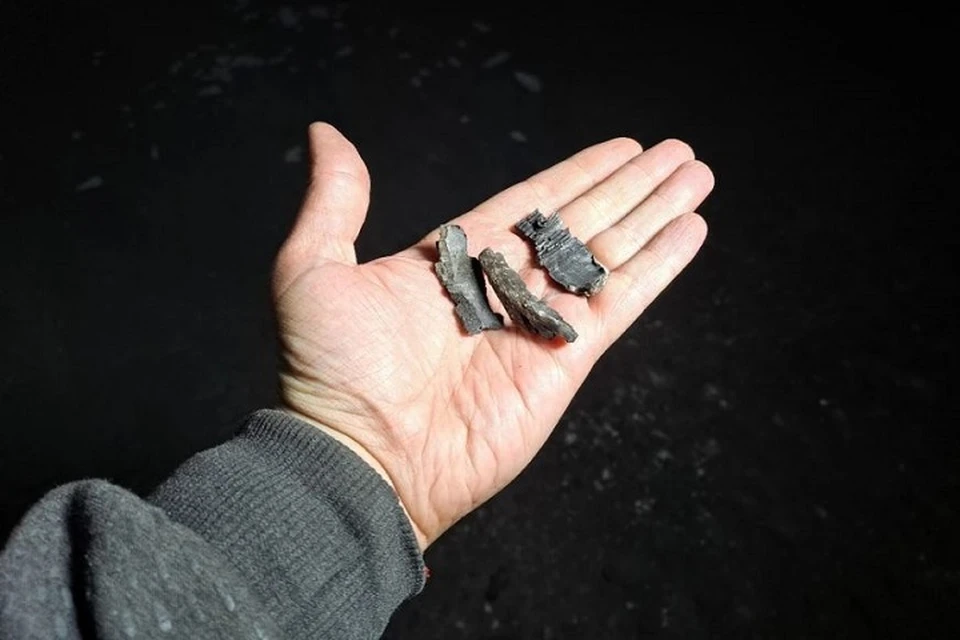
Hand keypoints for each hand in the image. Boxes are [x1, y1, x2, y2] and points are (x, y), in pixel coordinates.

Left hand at [273, 123, 713, 549]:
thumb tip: (325, 134)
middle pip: (581, 223)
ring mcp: (536, 324)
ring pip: (608, 255)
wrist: (360, 460)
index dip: (580, 174)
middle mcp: (502, 287)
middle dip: (630, 188)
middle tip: (677, 154)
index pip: (532, 202)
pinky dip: (656, 268)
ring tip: (694, 177)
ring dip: (653, 216)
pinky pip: (618, 304)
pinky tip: (688, 233)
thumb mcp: (311, 271)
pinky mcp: (563, 362)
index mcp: (454, 259)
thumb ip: (334, 200)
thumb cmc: (328, 374)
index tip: (622, 149)